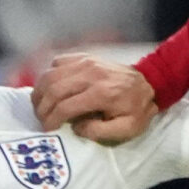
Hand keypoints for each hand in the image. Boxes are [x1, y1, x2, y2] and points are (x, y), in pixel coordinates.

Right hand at [36, 52, 157, 141]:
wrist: (149, 83)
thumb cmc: (136, 109)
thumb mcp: (126, 129)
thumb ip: (99, 132)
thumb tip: (75, 127)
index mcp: (102, 93)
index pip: (66, 106)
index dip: (52, 120)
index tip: (48, 129)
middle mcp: (91, 74)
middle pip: (53, 88)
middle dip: (42, 107)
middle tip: (41, 119)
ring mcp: (86, 62)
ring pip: (51, 74)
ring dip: (40, 91)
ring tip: (40, 105)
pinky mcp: (84, 57)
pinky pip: (58, 62)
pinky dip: (49, 75)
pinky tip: (52, 88)